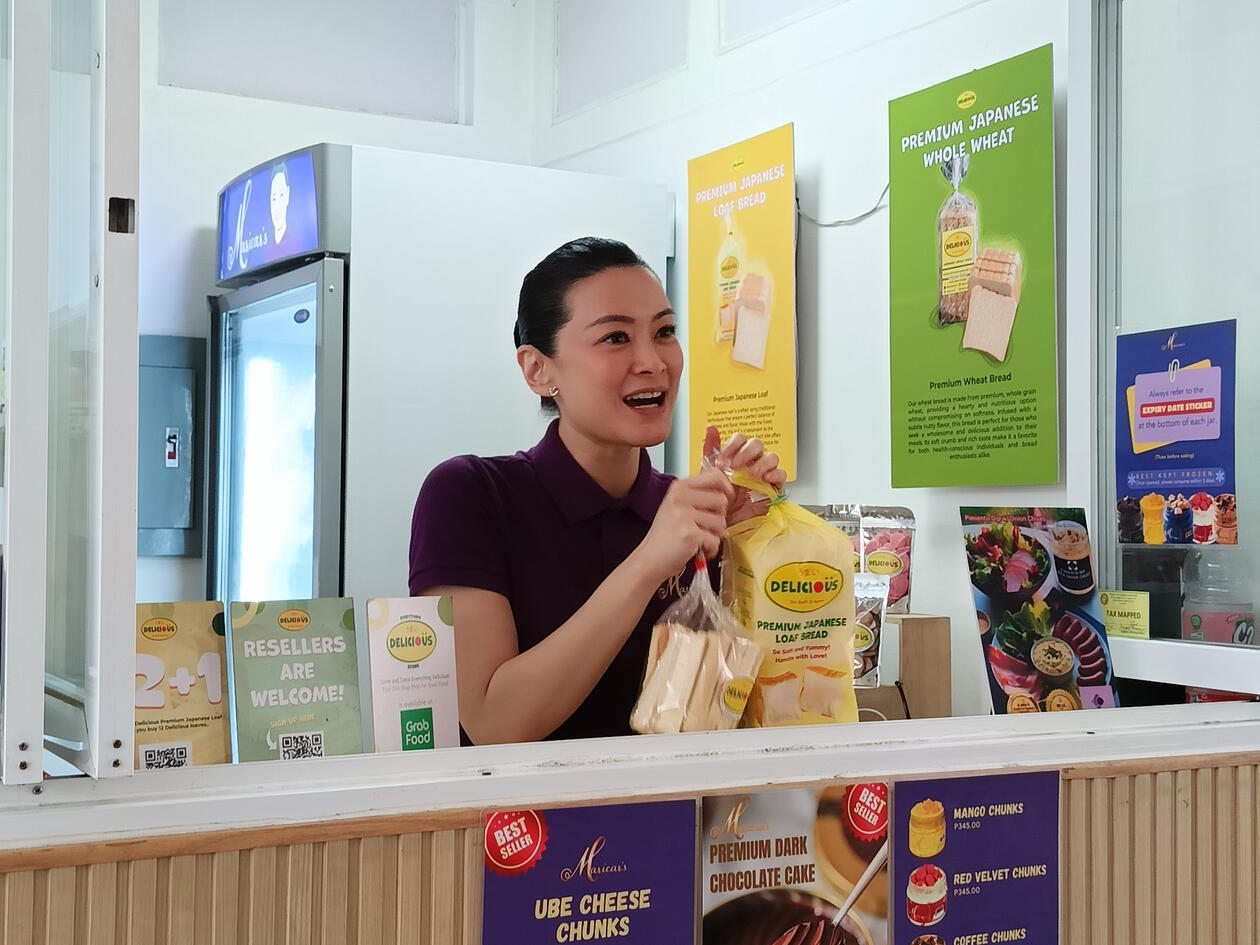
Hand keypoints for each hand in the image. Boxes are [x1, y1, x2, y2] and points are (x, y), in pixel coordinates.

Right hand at [634, 467, 733, 585]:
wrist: (650, 559)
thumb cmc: (666, 536)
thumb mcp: (677, 507)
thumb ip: (698, 496)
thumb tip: (725, 489)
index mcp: (678, 487)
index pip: (714, 475)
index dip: (726, 487)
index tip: (726, 497)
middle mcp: (680, 498)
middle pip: (721, 500)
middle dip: (718, 518)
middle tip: (703, 527)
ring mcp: (684, 515)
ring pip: (721, 522)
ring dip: (713, 536)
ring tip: (697, 539)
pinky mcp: (690, 533)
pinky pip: (715, 540)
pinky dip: (709, 550)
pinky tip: (696, 549)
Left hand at [704, 425, 785, 525]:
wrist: (722, 521)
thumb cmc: (717, 497)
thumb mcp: (708, 473)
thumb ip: (710, 449)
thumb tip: (711, 428)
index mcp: (737, 456)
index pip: (741, 439)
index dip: (734, 445)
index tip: (724, 458)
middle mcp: (751, 462)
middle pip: (757, 445)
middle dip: (747, 452)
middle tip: (736, 465)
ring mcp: (763, 474)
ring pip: (772, 457)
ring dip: (762, 463)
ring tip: (752, 473)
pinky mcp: (773, 488)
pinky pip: (781, 475)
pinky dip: (775, 474)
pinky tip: (765, 479)